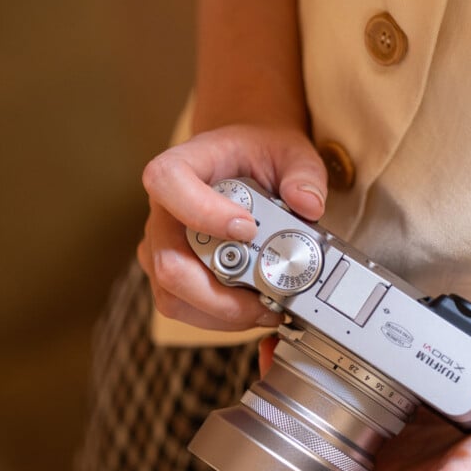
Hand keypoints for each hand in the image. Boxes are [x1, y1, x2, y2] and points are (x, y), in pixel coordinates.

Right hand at [137, 124, 326, 330]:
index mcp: (182, 166)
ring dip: (223, 314)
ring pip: (174, 298)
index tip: (248, 229)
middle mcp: (163, 212)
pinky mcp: (172, 277)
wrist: (242, 166)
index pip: (169, 183)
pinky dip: (222, 319)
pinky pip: (186, 310)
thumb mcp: (289, 151)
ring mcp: (162, 249)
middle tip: (265, 298)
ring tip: (266, 309)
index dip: (203, 212)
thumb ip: (304, 174)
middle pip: (168, 264)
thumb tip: (309, 205)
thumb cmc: (256, 155)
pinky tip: (254, 310)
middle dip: (220, 294)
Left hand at [251, 320, 470, 470]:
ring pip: (320, 417)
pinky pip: (349, 384)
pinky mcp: (395, 400)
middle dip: (269, 431)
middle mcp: (376, 468)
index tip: (239, 470)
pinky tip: (310, 344)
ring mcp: (383, 432)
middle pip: (305, 458)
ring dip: (290, 391)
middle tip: (248, 399)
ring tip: (269, 359)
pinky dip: (326, 366)